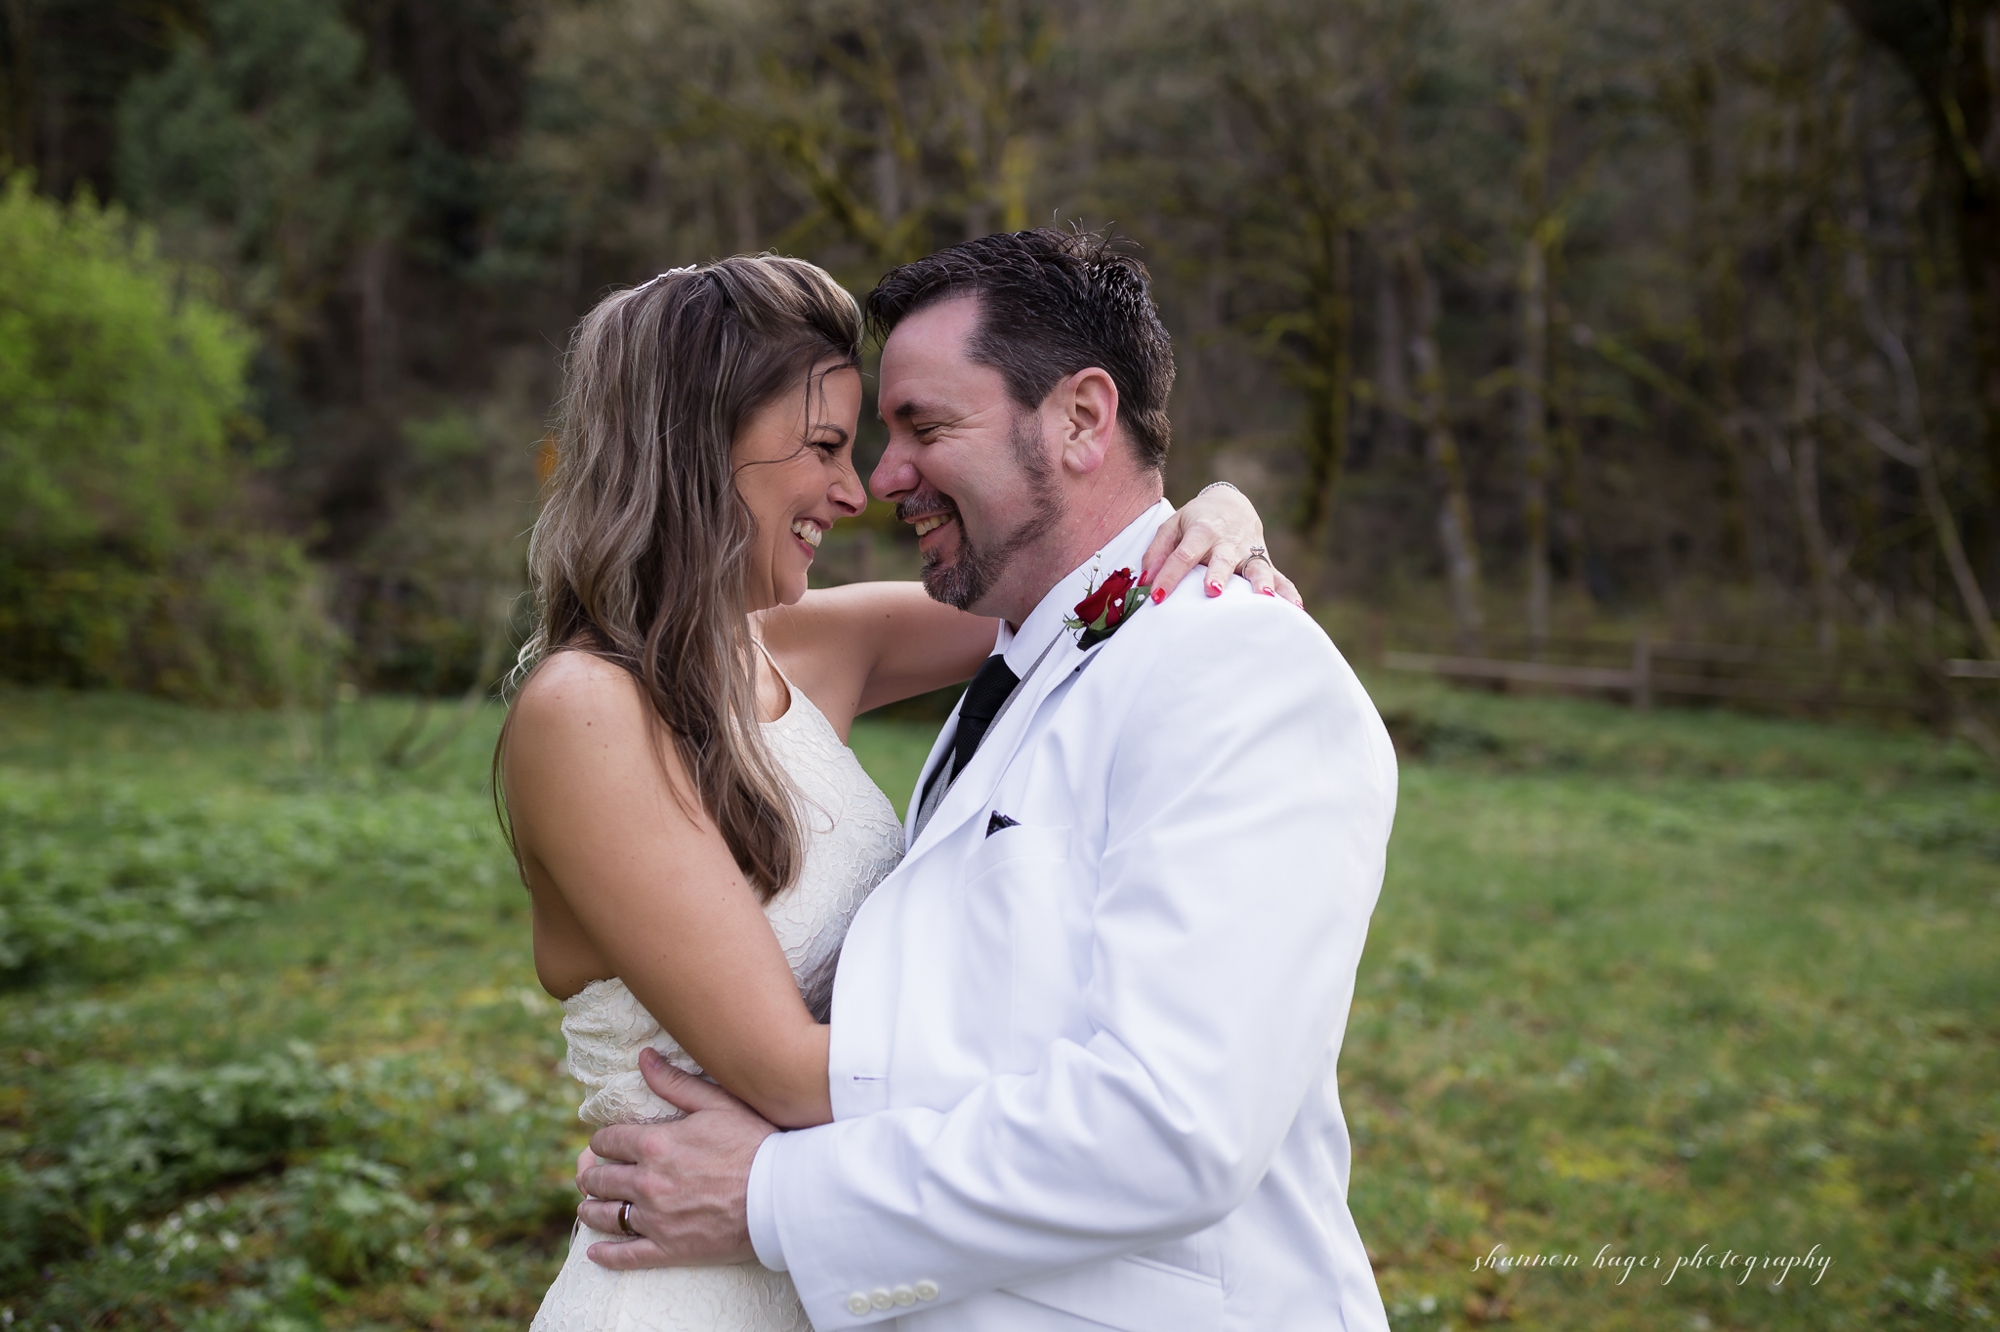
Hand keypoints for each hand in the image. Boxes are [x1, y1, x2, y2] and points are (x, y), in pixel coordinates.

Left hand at [574, 1047, 779, 1268]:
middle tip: (589, 1174)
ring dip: (590, 1210)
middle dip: (590, 1174)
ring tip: (587, 1206)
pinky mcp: (669, 1249)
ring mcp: (656, 1219)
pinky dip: (606, 1255)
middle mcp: (648, 1182)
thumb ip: (675, 1082)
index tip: (603, 1144)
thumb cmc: (756, 1143)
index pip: (608, 1141)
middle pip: (600, 1179)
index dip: (601, 1141)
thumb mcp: (718, 1103)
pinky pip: (626, 1257)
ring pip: (606, 1216)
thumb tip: (643, 1058)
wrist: (783, 1194)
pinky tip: (594, 1252)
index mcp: (655, 1145)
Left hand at [1141, 485, 1302, 606]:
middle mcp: (1228, 542)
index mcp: (1202, 530)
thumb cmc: (1196, 521)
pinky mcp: (1264, 560)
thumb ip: (1157, 551)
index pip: (1184, 554)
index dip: (1169, 575)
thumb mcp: (1172, 526)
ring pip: (1257, 567)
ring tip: (1263, 597)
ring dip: (1260, 582)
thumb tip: (1146, 580)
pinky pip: (1280, 577)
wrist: (1232, 503)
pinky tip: (1295, 609)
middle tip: (1212, 591)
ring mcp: (1249, 552)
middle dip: (1218, 575)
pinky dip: (1288, 592)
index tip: (1157, 597)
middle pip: (1222, 559)